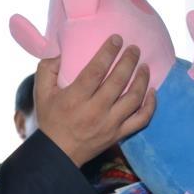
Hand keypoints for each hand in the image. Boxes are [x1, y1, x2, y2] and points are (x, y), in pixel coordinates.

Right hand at [35, 35, 156, 166]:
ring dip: (142, 80)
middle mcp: (95, 111)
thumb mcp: (41, 92)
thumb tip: (63, 51)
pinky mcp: (118, 134)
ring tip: (144, 66)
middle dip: (129, 61)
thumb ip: (48, 68)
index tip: (117, 39)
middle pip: (118, 81)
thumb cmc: (51, 119)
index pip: (96, 70)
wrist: (59, 153)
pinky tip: (152, 92)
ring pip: (133, 99)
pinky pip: (141, 119)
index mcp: (75, 98)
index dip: (108, 52)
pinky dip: (150, 105)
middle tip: (134, 49)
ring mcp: (110, 124)